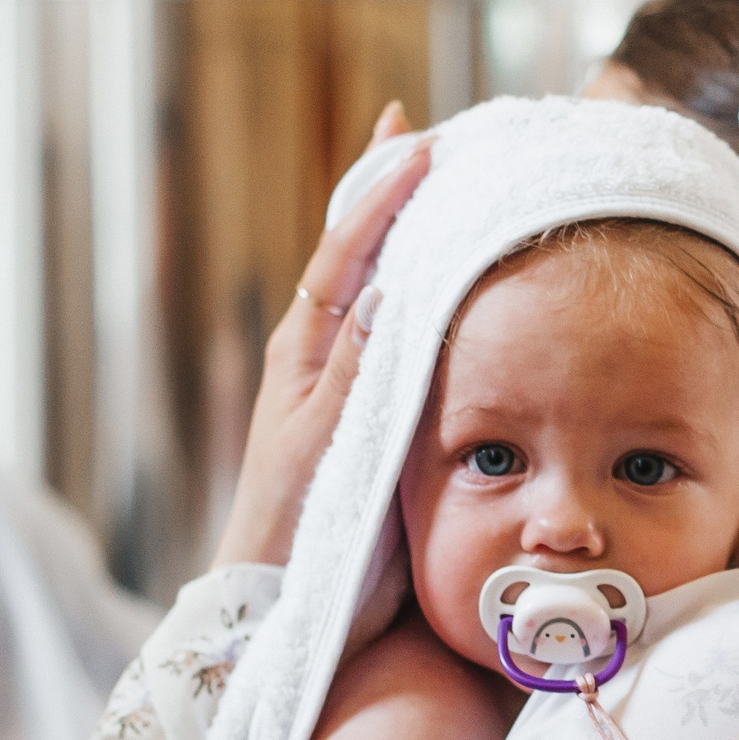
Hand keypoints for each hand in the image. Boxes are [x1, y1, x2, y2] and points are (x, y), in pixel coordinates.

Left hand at [213, 101, 428, 566]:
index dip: (382, 193)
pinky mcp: (371, 412)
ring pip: (381, 288)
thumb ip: (357, 372)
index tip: (418, 142)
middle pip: (361, 253)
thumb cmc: (296, 534)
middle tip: (426, 135)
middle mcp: (324, 353)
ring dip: (410, 236)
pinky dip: (424, 291)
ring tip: (447, 187)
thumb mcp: (325, 447)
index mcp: (305, 349)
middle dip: (390, 194)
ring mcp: (346, 380)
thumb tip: (389, 287)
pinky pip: (400, 333)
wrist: (284, 605)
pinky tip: (453, 280)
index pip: (347, 250)